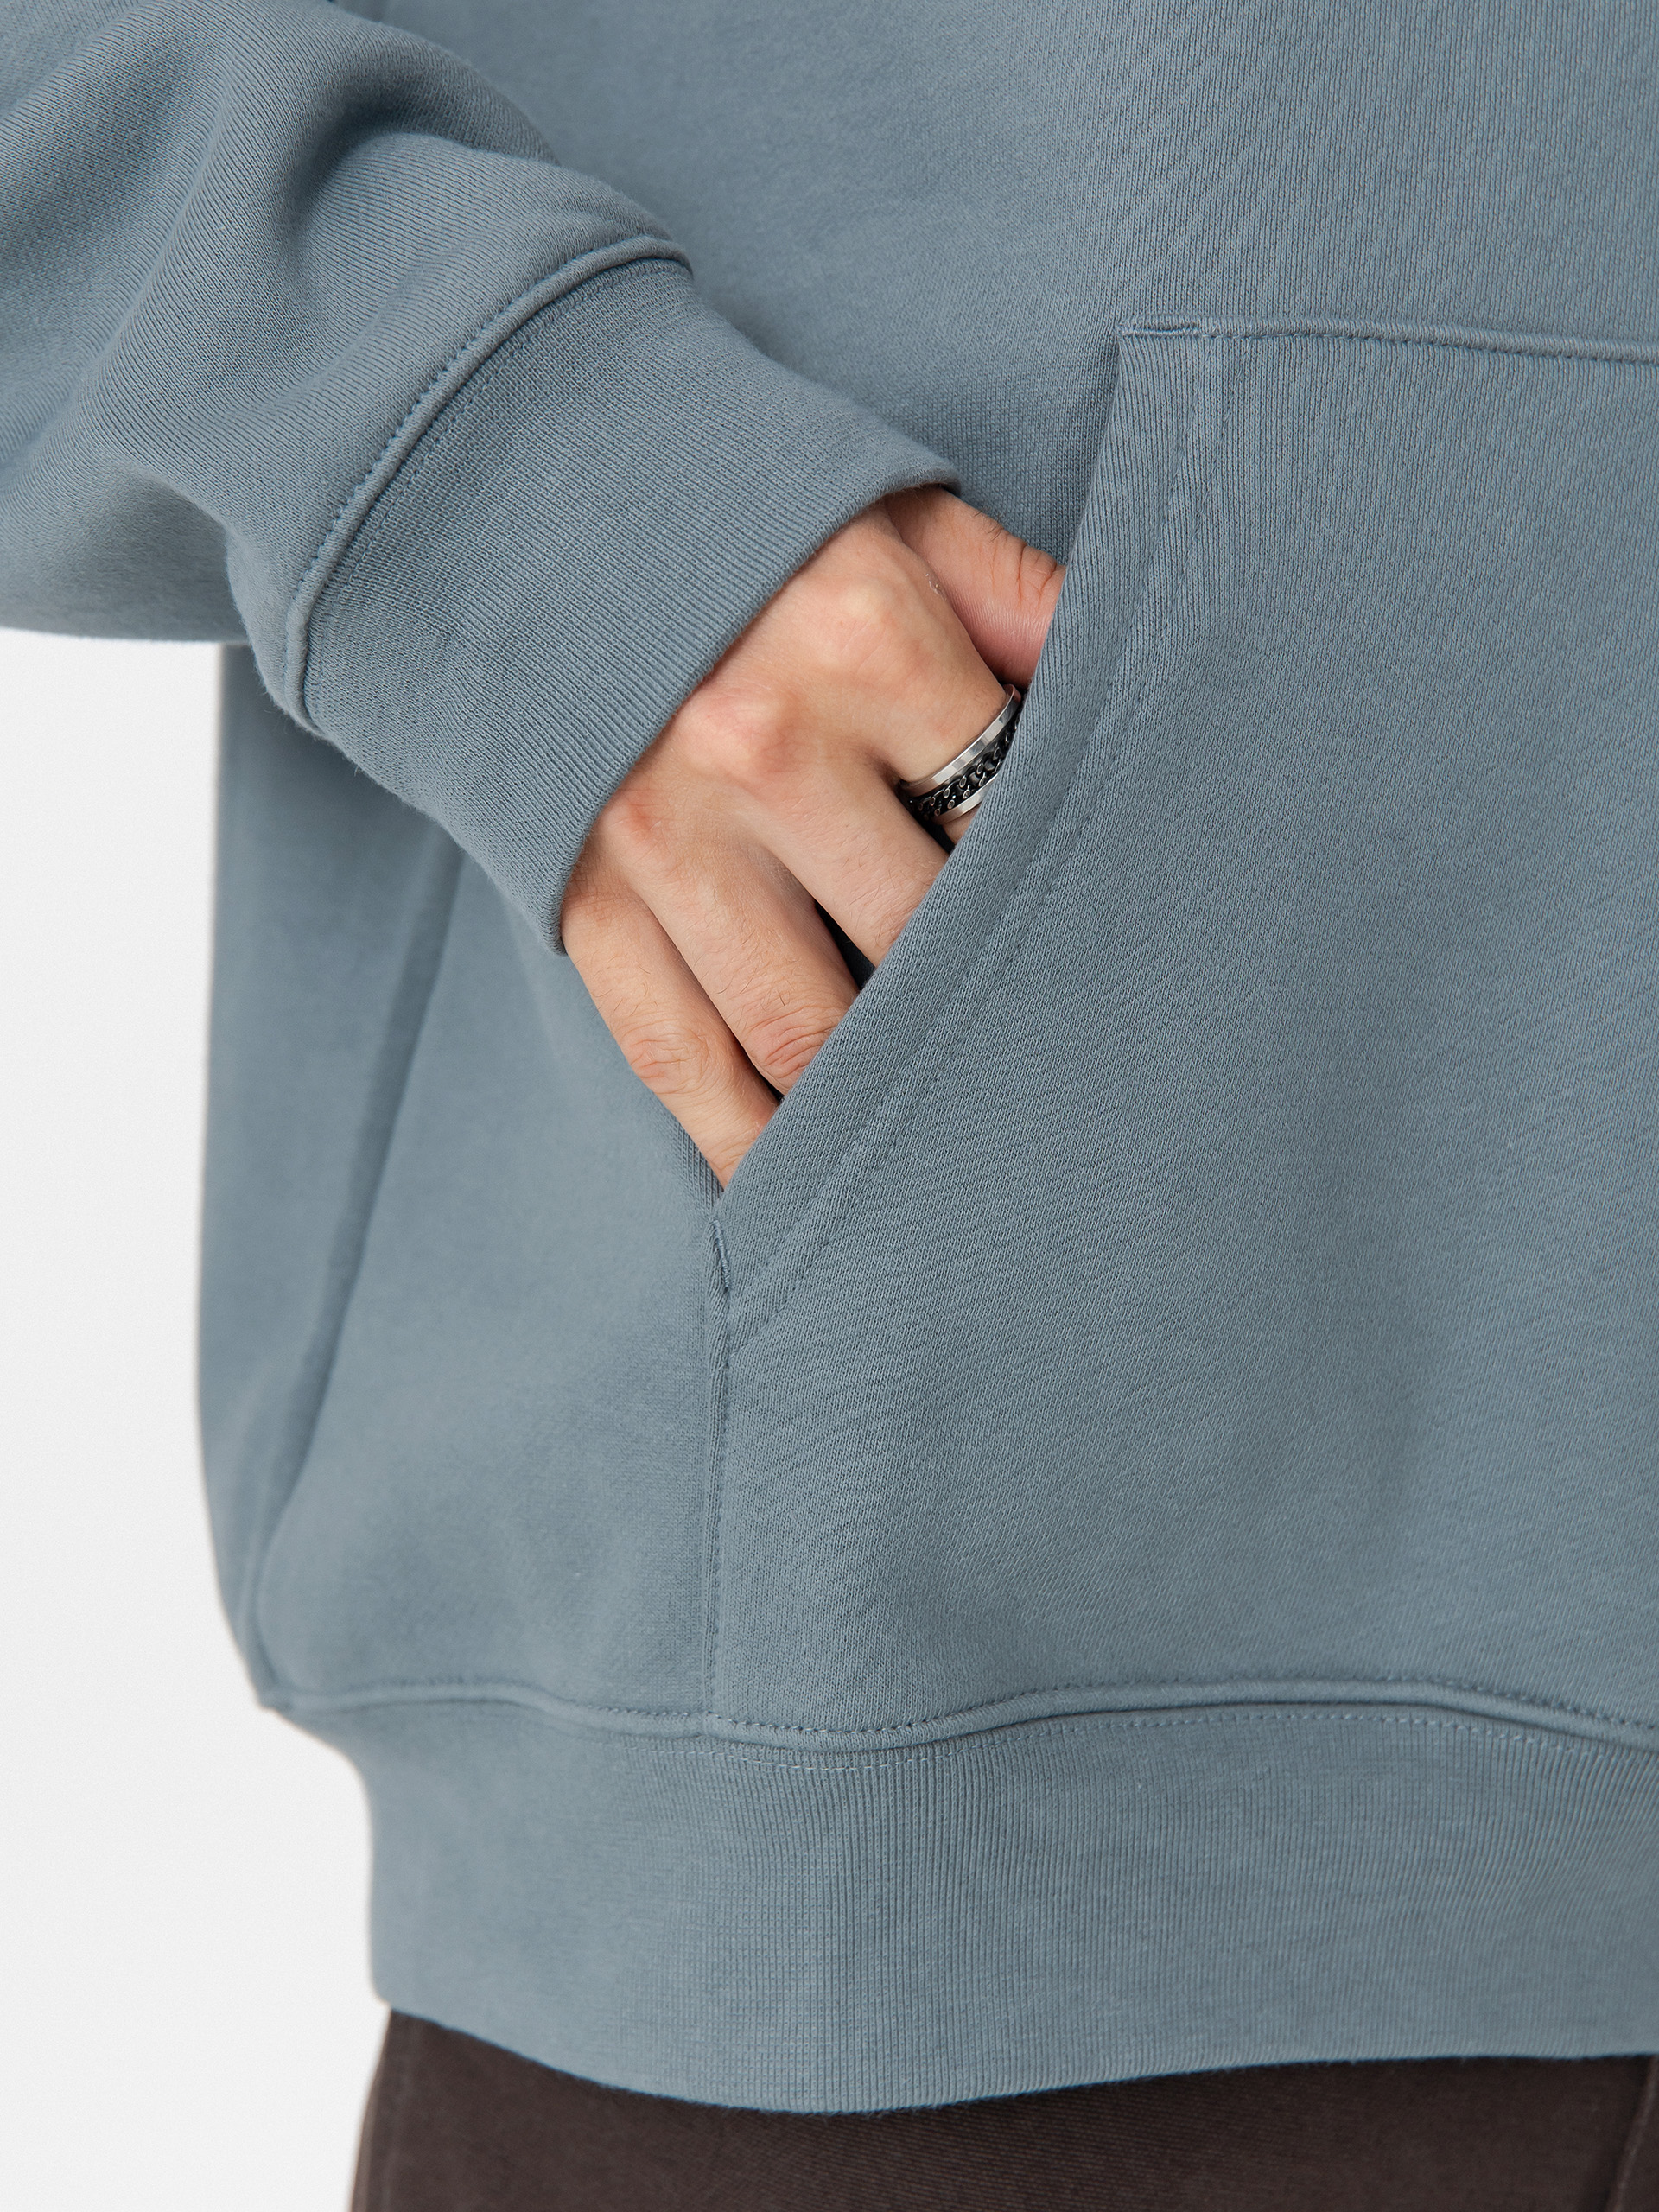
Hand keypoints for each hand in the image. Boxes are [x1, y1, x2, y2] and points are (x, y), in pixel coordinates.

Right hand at [560, 486, 1063, 1183]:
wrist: (510, 500)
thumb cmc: (744, 517)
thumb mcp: (895, 510)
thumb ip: (1022, 599)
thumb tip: (1154, 688)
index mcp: (863, 634)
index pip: (1014, 814)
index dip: (1065, 890)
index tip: (1104, 947)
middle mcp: (760, 742)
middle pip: (924, 941)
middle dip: (991, 1012)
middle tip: (1060, 1075)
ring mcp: (661, 837)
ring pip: (807, 1034)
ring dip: (882, 1109)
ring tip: (956, 1156)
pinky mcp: (585, 903)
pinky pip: (680, 1060)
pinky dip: (748, 1145)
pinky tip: (806, 1195)